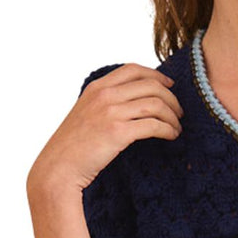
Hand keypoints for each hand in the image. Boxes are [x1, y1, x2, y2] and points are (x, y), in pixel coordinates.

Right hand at [27, 63, 183, 194]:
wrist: (58, 168)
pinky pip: (154, 125)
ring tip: (176, 127)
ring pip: (156, 104)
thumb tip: (135, 100)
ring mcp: (111, 112)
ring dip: (172, 116)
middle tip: (178, 112)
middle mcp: (104, 95)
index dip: (156, 75)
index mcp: (97, 88)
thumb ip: (106, 101)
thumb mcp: (85, 112)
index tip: (169, 85)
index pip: (133, 69)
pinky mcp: (118, 132)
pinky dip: (168, 129)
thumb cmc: (73, 146)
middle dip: (171, 98)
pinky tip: (171, 136)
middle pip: (151, 85)